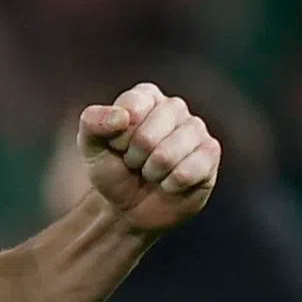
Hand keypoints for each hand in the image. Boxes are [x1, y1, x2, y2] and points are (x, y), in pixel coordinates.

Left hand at [77, 82, 220, 232]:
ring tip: (151, 172)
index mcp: (145, 96)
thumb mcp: (90, 145)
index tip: (116, 145)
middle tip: (134, 162)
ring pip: (168, 155)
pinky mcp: (210, 154)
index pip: (131, 108)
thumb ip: (92, 121)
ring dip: (151, 172)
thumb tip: (122, 116)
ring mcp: (196, 129)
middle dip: (134, 158)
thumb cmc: (111, 169)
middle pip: (148, 135)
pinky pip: (187, 172)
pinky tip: (169, 182)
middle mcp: (174, 107)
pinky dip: (170, 185)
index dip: (118, 136)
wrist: (129, 206)